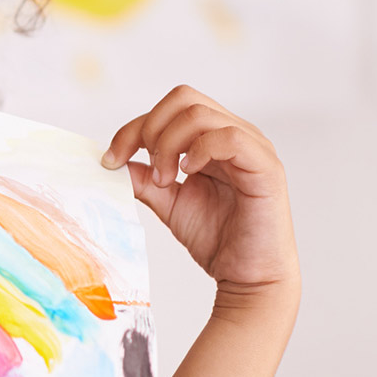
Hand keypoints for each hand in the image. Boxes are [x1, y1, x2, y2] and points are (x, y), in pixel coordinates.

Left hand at [101, 86, 297, 295]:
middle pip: (183, 98)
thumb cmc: (218, 239)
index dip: (132, 128)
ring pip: (200, 114)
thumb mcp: (168, 202)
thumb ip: (144, 178)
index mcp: (212, 138)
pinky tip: (188, 173)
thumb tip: (112, 161)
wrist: (247, 277)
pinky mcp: (266, 167)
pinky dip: (199, 150)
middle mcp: (234, 134)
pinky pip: (230, 138)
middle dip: (150, 130)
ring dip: (169, 145)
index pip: (169, 108)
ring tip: (165, 180)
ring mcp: (253, 147)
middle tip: (146, 170)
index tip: (110, 160)